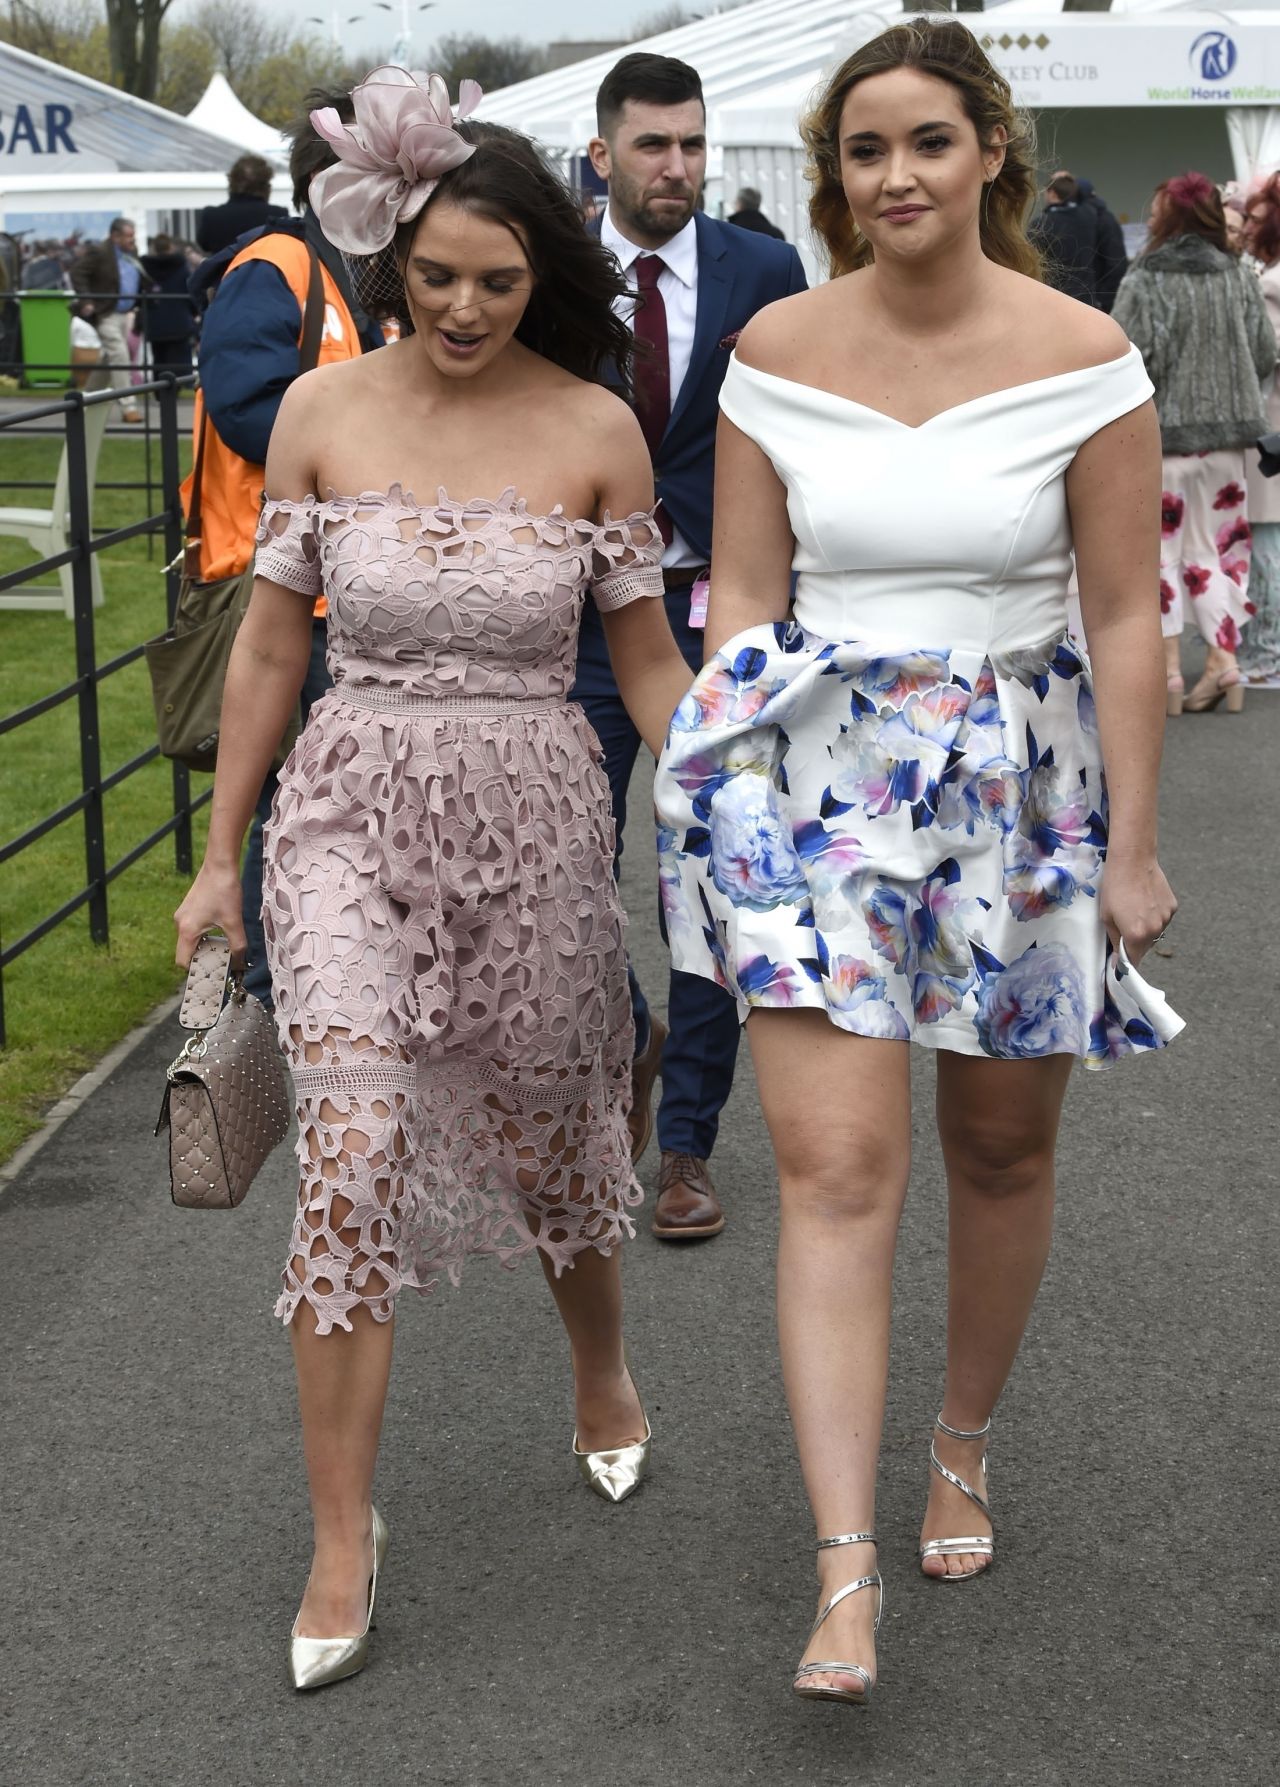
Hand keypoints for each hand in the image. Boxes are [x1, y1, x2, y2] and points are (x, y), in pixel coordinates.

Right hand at [174, 861, 246, 969]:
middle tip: (220, 962)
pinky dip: (204, 935)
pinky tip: (219, 930)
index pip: (182, 961)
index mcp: (186, 930)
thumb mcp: (234, 922)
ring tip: (222, 946)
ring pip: (190, 940)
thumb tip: (240, 963)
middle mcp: (180, 923)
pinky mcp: (189, 908)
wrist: (220, 864)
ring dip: (204, 946)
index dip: (196, 970)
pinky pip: (192, 928)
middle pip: (186, 951)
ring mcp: (183, 915)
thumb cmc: (225, 891)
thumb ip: (237, 946)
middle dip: (202, 958)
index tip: (211, 972)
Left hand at [1099, 851, 1176, 966]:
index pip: (1133, 960)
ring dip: (1145, 929)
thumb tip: (1118, 958)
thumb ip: (1115, 940)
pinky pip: (1162, 920)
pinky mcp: (1173, 907)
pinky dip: (1154, 917)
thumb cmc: (1115, 886)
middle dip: (1134, 943)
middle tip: (1123, 925)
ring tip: (1134, 909)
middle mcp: (1154, 930)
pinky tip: (1145, 902)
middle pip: (1145, 948)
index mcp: (1136, 935)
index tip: (1120, 960)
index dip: (1125, 961)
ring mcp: (1166, 918)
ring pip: (1155, 934)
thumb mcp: (1107, 916)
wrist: (1133, 860)